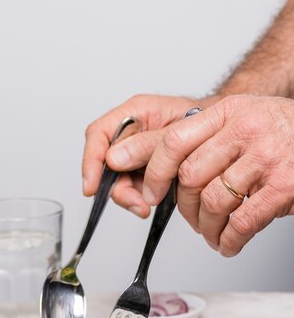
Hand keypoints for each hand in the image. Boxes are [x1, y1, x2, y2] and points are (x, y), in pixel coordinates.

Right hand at [82, 94, 216, 217]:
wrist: (227, 136)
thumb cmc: (208, 123)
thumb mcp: (178, 132)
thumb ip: (147, 146)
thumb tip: (113, 160)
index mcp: (136, 113)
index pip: (99, 134)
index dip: (91, 162)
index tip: (92, 187)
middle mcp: (132, 133)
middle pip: (105, 163)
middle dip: (118, 187)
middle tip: (137, 203)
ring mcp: (137, 154)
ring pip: (117, 180)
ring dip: (131, 197)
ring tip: (149, 204)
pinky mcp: (145, 171)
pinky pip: (132, 188)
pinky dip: (140, 199)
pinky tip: (152, 203)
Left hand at [127, 95, 293, 255]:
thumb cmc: (284, 133)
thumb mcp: (243, 119)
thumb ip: (207, 138)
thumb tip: (159, 171)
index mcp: (228, 111)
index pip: (174, 141)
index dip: (155, 173)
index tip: (150, 193)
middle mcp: (245, 129)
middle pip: (190, 176)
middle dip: (184, 208)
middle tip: (192, 219)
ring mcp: (266, 156)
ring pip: (213, 202)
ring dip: (207, 228)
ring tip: (213, 234)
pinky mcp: (285, 186)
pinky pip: (241, 222)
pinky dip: (230, 240)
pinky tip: (230, 243)